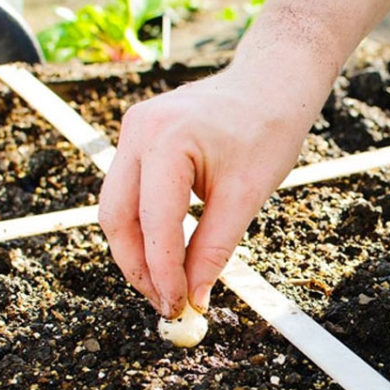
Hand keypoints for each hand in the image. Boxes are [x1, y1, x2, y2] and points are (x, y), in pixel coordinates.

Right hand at [98, 67, 312, 317]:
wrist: (271, 84)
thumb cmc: (268, 130)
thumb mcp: (246, 195)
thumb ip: (214, 248)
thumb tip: (194, 297)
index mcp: (166, 139)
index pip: (154, 221)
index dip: (163, 272)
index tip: (178, 306)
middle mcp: (138, 131)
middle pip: (117, 216)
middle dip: (138, 266)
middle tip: (165, 301)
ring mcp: (133, 130)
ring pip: (118, 206)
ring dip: (138, 248)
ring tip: (167, 282)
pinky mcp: (139, 137)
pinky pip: (130, 190)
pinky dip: (144, 224)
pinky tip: (166, 249)